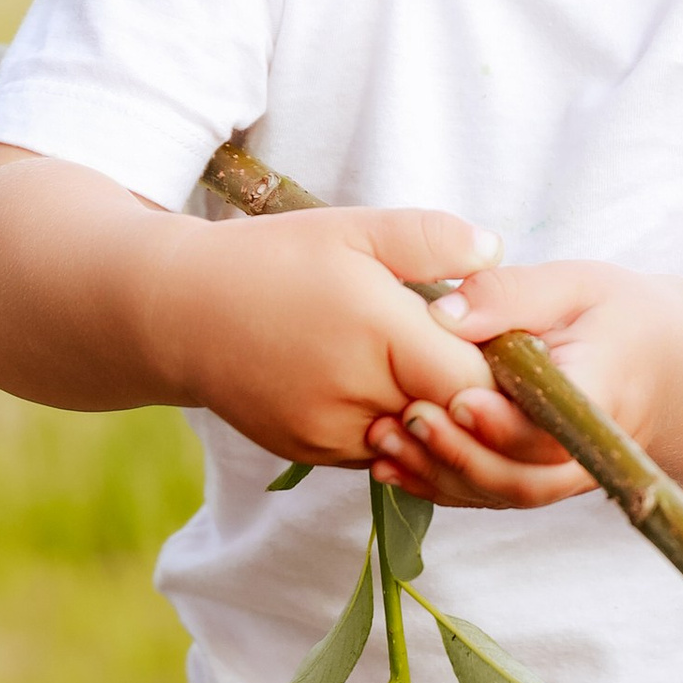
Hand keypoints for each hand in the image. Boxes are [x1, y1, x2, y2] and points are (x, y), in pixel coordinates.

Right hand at [144, 203, 507, 468]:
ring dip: (435, 415)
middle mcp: (355, 396)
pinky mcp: (309, 453)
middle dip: (476, 396)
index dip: (502, 370)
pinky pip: (380, 451)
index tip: (509, 343)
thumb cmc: (271, 259)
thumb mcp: (352, 228)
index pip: (477, 382)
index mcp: (377, 334)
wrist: (174, 311)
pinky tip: (388, 387)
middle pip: (453, 418)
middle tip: (484, 360)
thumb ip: (430, 238)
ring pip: (419, 442)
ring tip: (433, 370)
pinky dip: (394, 426)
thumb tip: (498, 250)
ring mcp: (329, 434)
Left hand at [364, 262, 682, 510]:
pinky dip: (437, 484)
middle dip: (460, 453)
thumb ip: (511, 295)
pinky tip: (390, 463)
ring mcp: (563, 474)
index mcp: (603, 395)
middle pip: (523, 476)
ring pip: (501, 493)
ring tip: (383, 438)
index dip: (505, 424)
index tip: (458, 399)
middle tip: (408, 418)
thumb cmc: (616, 316)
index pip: (555, 428)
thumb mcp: (576, 285)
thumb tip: (443, 314)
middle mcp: (585, 450)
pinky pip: (488, 495)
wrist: (659, 365)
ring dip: (438, 473)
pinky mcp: (537, 480)